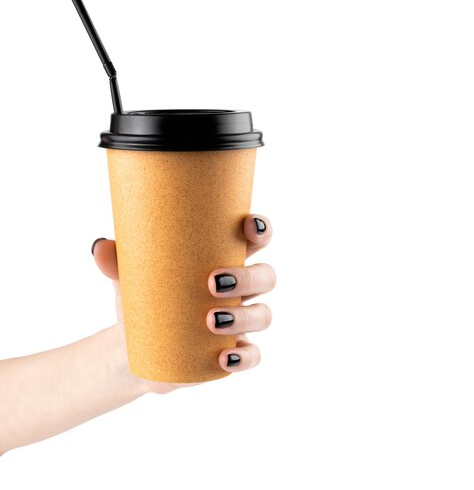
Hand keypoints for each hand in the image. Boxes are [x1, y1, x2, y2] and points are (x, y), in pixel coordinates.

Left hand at [91, 214, 274, 393]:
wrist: (134, 350)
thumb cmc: (144, 301)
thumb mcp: (130, 280)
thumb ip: (117, 263)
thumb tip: (99, 247)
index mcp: (225, 259)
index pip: (256, 239)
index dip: (261, 229)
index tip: (248, 224)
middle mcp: (242, 289)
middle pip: (266, 276)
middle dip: (248, 277)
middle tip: (213, 282)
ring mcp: (242, 322)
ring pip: (262, 315)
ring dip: (243, 316)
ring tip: (210, 320)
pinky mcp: (236, 352)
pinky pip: (253, 355)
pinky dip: (244, 356)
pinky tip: (224, 356)